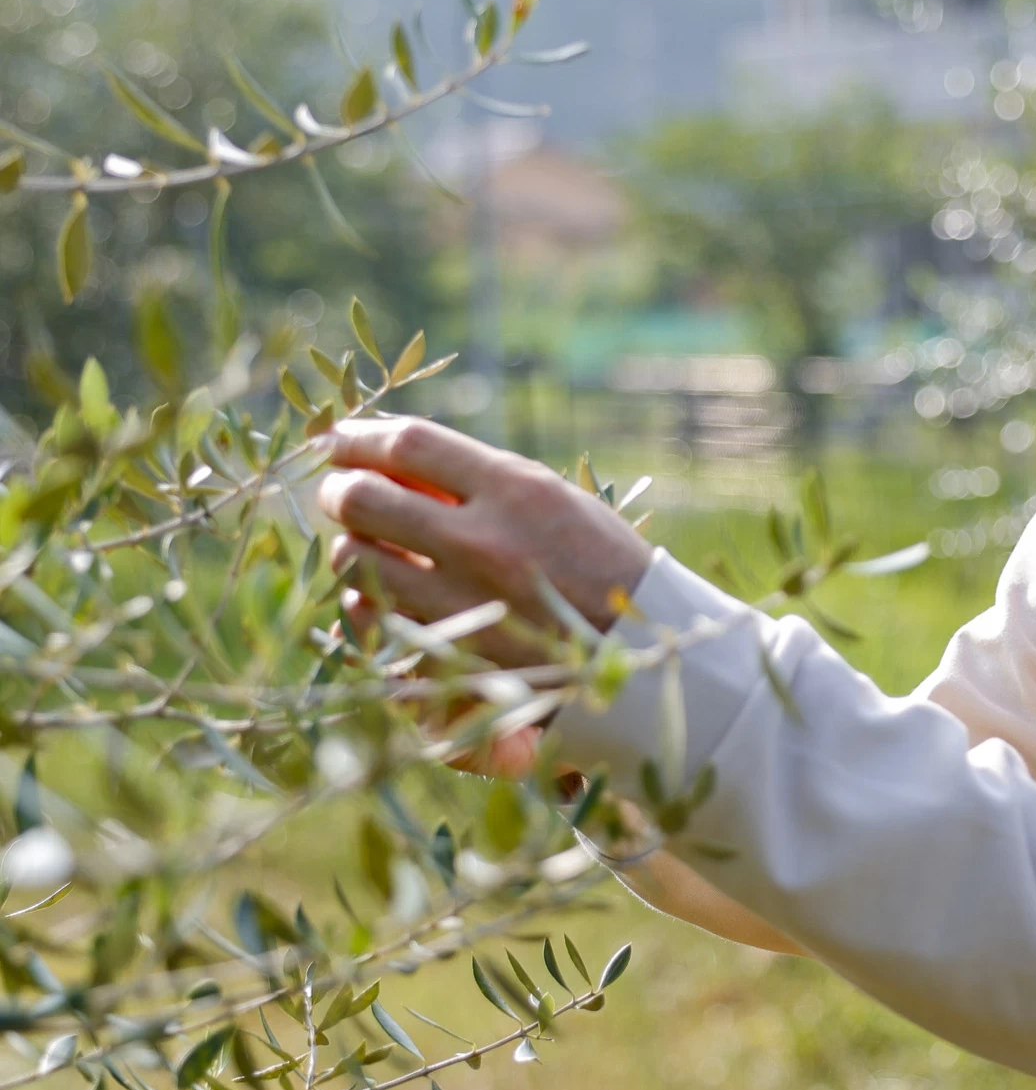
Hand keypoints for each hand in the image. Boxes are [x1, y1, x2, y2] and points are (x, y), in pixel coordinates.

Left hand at [317, 416, 652, 663]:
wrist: (643, 647)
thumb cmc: (600, 562)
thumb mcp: (553, 499)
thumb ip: (480, 480)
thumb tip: (396, 458)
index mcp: (515, 489)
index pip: (409, 444)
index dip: (359, 437)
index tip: (340, 439)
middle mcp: (482, 540)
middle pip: (365, 498)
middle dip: (339, 490)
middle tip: (340, 492)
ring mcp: (463, 601)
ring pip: (356, 561)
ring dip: (349, 546)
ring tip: (363, 543)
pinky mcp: (453, 652)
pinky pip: (374, 620)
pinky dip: (364, 601)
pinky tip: (377, 592)